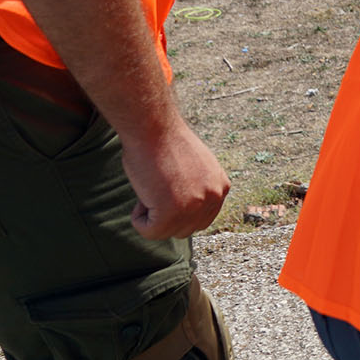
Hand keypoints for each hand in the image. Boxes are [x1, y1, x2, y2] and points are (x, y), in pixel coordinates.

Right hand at [124, 122, 229, 238]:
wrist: (153, 127)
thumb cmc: (164, 143)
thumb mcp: (194, 169)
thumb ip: (196, 190)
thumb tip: (185, 211)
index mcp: (221, 187)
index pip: (200, 218)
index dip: (178, 208)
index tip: (168, 186)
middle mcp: (214, 198)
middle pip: (186, 228)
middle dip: (166, 215)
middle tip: (157, 187)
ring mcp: (195, 206)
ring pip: (167, 232)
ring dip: (152, 215)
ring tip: (152, 187)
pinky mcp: (172, 212)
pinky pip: (149, 232)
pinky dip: (138, 218)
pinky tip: (142, 194)